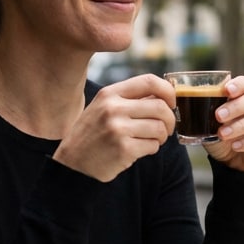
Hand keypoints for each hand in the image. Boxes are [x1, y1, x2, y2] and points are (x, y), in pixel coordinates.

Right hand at [53, 74, 176, 181]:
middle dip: (169, 120)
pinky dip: (152, 149)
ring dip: (161, 137)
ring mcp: (118, 129)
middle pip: (160, 107)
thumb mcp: (103, 108)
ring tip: (151, 140)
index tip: (171, 102)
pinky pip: (153, 146)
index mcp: (110, 94)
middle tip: (165, 129)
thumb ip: (129, 100)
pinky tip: (139, 150)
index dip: (168, 91)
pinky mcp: (124, 149)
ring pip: (159, 128)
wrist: (73, 162)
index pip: (149, 81)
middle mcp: (113, 108)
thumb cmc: (92, 133)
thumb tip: (164, 96)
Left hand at [203, 75, 243, 172]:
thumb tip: (180, 98)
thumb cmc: (221, 137)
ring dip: (241, 126)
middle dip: (236, 107)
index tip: (227, 90)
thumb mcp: (208, 124)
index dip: (239, 85)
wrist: (232, 163)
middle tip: (218, 116)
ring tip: (223, 134)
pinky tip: (236, 146)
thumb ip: (201, 112)